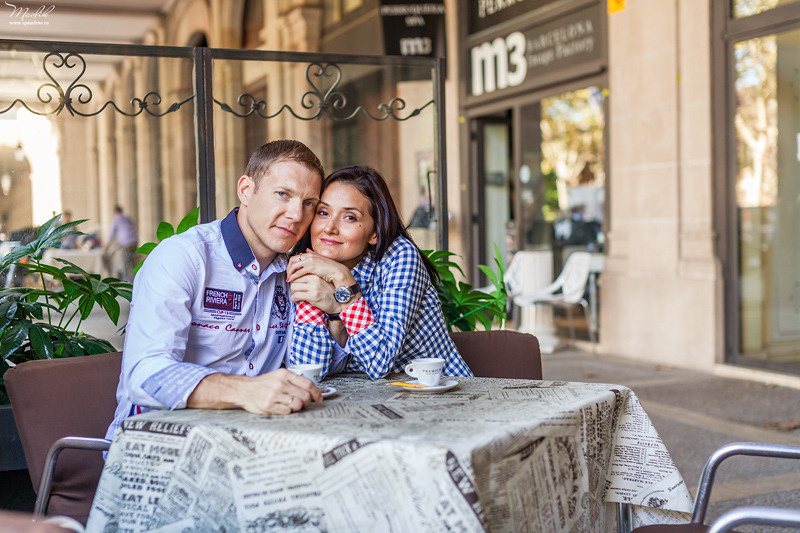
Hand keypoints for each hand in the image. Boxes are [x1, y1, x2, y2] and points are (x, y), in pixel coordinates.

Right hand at [188, 369, 322, 414]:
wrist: (243, 390)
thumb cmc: (263, 384)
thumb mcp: (278, 376)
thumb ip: (294, 380)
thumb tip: (313, 389)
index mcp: (284, 374)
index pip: (308, 384)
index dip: (317, 393)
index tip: (319, 398)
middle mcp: (280, 384)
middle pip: (305, 396)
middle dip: (308, 402)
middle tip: (304, 404)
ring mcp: (274, 395)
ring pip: (298, 405)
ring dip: (298, 408)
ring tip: (291, 406)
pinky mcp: (269, 406)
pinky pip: (287, 412)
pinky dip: (288, 412)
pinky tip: (282, 409)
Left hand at [287, 250, 353, 285]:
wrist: (338, 272)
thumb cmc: (331, 268)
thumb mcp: (321, 261)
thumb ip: (314, 256)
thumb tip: (308, 250)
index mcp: (311, 254)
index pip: (296, 257)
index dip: (291, 264)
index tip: (290, 271)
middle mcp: (309, 256)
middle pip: (293, 260)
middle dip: (288, 268)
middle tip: (288, 275)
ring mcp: (310, 261)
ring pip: (294, 266)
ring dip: (289, 273)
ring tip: (289, 279)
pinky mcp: (311, 267)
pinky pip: (298, 272)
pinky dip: (293, 276)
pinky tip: (292, 280)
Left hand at [289, 273, 340, 313]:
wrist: (336, 303)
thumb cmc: (328, 293)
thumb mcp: (320, 282)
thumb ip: (311, 279)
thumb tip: (297, 279)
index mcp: (316, 275)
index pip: (299, 274)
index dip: (295, 281)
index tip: (295, 285)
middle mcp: (314, 279)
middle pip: (295, 280)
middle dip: (293, 287)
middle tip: (295, 291)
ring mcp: (313, 288)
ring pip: (294, 287)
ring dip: (293, 293)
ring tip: (295, 296)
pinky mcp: (312, 296)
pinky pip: (296, 295)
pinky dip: (293, 298)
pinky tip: (295, 300)